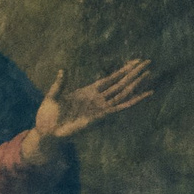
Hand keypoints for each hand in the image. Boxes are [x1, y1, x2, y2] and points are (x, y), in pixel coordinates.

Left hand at [27, 60, 152, 155]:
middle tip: (148, 62)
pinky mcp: (101, 116)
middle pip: (120, 83)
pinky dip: (133, 101)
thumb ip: (59, 84)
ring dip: (136, 84)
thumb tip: (63, 70)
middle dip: (134, 73)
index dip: (123, 70)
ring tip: (148, 74)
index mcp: (88, 92)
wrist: (45, 132)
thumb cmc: (47, 116)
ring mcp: (100, 107)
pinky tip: (144, 95)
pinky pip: (120, 107)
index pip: (110, 78)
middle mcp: (97, 99)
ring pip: (123, 93)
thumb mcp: (52, 96)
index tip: (135, 61)